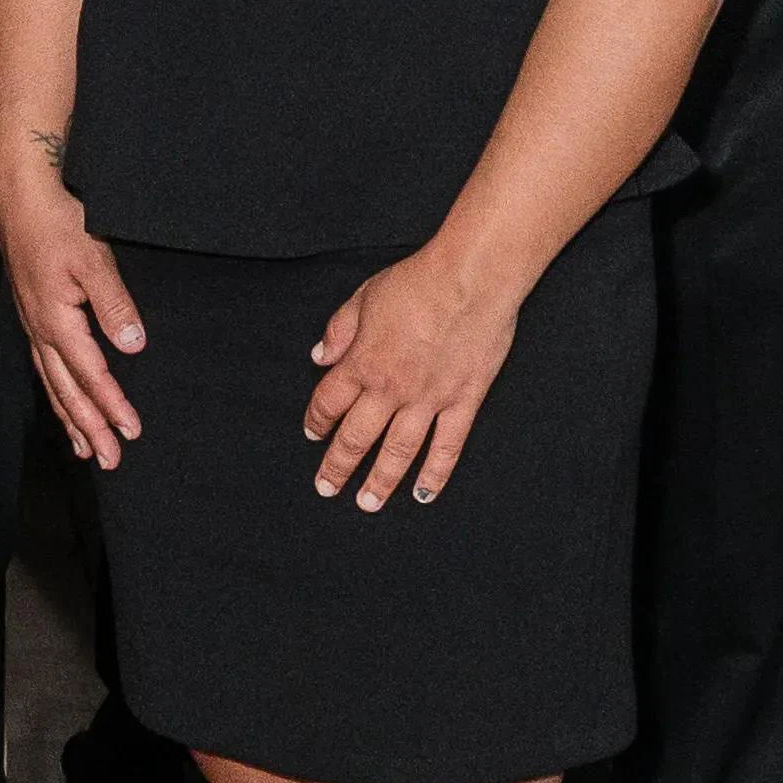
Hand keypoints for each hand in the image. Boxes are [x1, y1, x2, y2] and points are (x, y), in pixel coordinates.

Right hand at [0, 161, 144, 464]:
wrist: (20, 197)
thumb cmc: (57, 223)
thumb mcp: (92, 259)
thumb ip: (114, 305)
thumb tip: (134, 346)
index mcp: (57, 321)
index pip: (91, 375)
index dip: (112, 405)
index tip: (131, 432)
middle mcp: (41, 330)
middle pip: (67, 391)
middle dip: (89, 428)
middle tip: (109, 460)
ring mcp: (34, 324)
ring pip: (52, 383)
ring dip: (70, 418)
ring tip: (85, 448)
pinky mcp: (33, 314)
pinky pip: (44, 367)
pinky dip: (56, 392)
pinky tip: (63, 400)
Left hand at [304, 238, 529, 510]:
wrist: (469, 279)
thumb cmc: (417, 282)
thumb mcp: (364, 297)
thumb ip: (339, 330)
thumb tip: (319, 357)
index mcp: (362, 363)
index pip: (329, 403)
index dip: (317, 422)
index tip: (312, 436)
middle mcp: (391, 389)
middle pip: (357, 437)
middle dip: (338, 466)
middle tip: (326, 489)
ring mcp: (429, 400)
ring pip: (399, 451)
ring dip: (381, 481)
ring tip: (368, 503)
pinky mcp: (463, 401)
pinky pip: (447, 446)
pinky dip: (435, 473)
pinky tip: (424, 493)